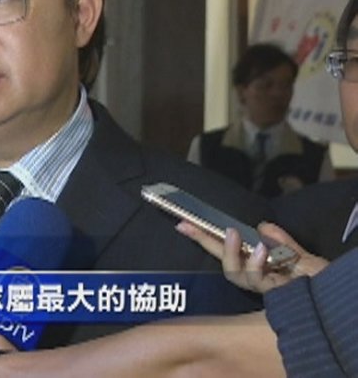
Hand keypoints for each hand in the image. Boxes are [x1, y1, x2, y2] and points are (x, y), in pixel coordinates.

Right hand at [177, 220, 328, 292]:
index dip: (204, 238)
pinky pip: (260, 279)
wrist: (339, 297)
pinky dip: (258, 263)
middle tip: (189, 225)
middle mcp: (258, 279)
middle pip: (224, 264)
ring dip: (232, 253)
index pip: (227, 251)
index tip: (181, 223)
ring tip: (236, 234)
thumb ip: (282, 241)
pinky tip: (263, 250)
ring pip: (236, 274)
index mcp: (259, 267)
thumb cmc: (322, 279)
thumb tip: (261, 225)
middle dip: (204, 243)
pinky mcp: (277, 292)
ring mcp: (266, 286)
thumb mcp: (302, 255)